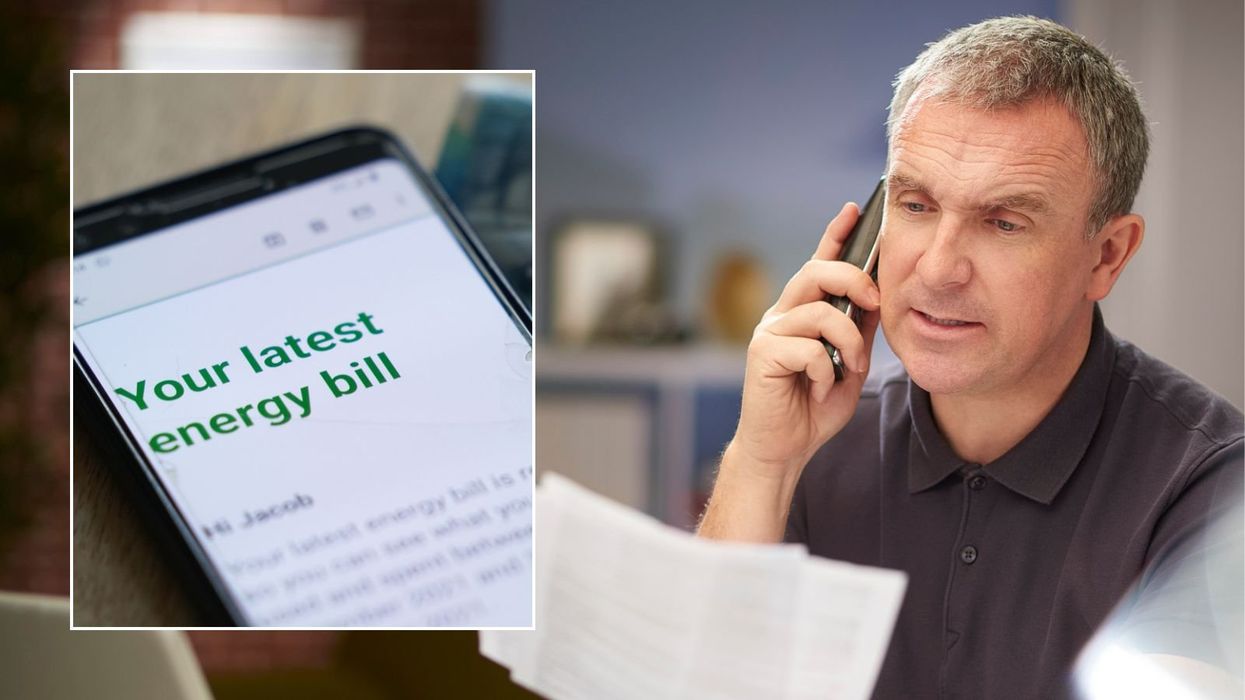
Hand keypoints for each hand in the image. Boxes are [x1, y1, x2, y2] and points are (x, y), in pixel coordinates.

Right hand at [730, 202, 881, 479]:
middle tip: (876, 302)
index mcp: (803, 313)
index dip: (835, 234)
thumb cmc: (812, 409)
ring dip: (848, 343)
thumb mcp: (849, 365)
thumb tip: (879, 297)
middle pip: (816, 272)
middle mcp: (782, 315)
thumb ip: (860, 331)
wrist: (783, 450)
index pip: (819, 263)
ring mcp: (769, 332)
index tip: (855, 209)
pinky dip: (824, 372)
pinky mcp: (761, 354)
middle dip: (854, 279)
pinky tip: (816, 389)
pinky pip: (808, 349)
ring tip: (849, 369)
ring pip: (820, 312)